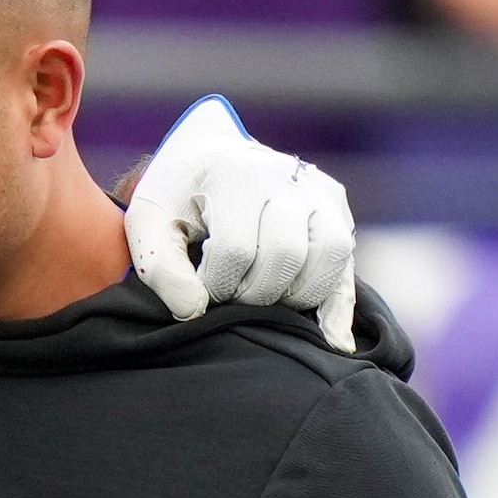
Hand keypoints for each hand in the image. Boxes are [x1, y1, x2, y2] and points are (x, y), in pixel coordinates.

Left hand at [121, 97, 359, 346]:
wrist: (211, 158)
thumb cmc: (177, 198)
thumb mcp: (149, 224)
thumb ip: (161, 269)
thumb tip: (194, 311)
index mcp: (236, 175)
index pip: (236, 250)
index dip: (216, 284)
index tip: (202, 287)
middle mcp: (287, 178)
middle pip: (286, 255)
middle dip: (255, 291)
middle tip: (233, 293)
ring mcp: (320, 193)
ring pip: (329, 257)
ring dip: (296, 295)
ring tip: (265, 297)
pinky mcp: (338, 212)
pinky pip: (348, 266)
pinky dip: (339, 307)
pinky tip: (329, 339)